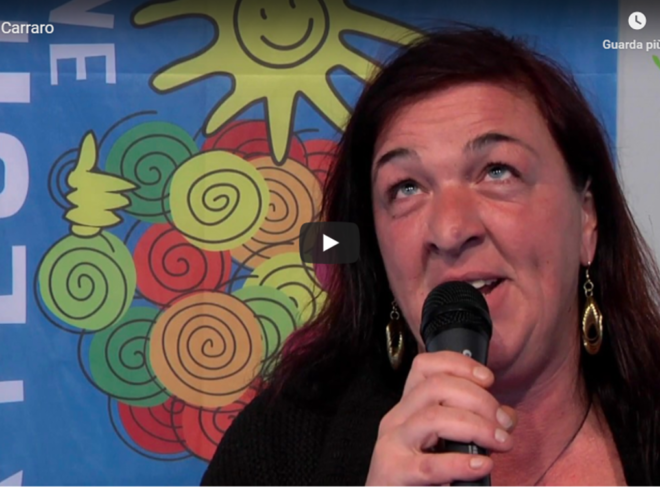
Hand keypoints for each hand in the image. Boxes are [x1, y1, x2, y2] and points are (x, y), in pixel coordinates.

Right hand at [366, 351, 516, 484]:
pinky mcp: (394, 472)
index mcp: (408, 407)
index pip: (425, 366)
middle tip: (502, 422)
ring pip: (434, 417)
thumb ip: (474, 425)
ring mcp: (392, 444)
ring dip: (476, 426)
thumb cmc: (418, 477)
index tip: (487, 378)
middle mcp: (396, 419)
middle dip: (478, 399)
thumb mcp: (445, 444)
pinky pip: (430, 465)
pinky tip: (481, 466)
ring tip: (499, 441)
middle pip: (435, 386)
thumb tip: (507, 416)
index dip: (458, 364)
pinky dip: (460, 464)